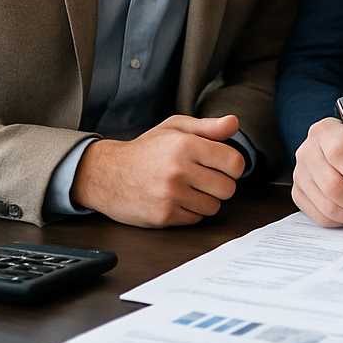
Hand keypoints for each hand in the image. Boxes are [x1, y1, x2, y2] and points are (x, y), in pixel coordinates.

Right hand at [70, 114, 245, 226]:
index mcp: (186, 145)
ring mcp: (170, 195)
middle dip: (221, 183)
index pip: (234, 163)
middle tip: (205, 177)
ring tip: (189, 188)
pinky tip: (176, 199)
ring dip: (206, 199)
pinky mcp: (162, 216)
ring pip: (213, 206)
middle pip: (228, 188)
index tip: (224, 165)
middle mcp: (179, 170)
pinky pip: (196, 219)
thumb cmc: (146, 149)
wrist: (107, 174)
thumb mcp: (175, 128)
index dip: (234, 165)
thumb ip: (208, 126)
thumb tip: (234, 123)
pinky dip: (191, 211)